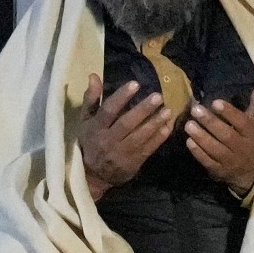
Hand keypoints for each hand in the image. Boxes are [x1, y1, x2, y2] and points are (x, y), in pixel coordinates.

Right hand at [77, 74, 173, 199]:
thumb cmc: (90, 143)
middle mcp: (107, 140)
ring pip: (139, 136)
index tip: (135, 84)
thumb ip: (91, 100)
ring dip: (155, 123)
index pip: (108, 111)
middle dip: (143, 110)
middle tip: (158, 96)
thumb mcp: (85, 122)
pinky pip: (147, 149)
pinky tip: (167, 127)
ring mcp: (120, 153)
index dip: (122, 97)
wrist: (92, 176)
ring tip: (168, 110)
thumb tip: (94, 76)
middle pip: (126, 123)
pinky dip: (158, 138)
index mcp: (95, 129)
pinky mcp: (132, 163)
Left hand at [183, 83, 253, 195]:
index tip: (215, 102)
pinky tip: (189, 141)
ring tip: (189, 124)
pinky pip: (208, 161)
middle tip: (195, 110)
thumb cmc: (249, 139)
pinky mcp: (218, 170)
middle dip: (210, 122)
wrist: (248, 170)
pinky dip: (198, 152)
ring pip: (215, 149)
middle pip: (226, 135)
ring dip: (201, 137)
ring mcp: (230, 160)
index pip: (242, 122)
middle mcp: (242, 147)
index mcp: (252, 133)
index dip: (229, 113)